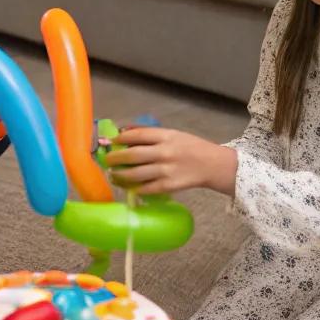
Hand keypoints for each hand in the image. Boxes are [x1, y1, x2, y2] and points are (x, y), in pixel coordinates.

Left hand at [104, 126, 237, 195]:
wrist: (212, 165)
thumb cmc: (191, 147)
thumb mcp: (173, 134)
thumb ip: (150, 133)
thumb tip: (125, 130)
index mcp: (166, 136)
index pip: (137, 135)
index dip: (121, 138)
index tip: (112, 141)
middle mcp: (165, 152)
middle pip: (133, 155)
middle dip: (116, 159)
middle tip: (107, 161)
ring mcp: (166, 170)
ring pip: (136, 174)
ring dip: (121, 176)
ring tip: (113, 176)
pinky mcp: (169, 186)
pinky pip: (147, 189)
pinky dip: (136, 189)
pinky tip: (129, 188)